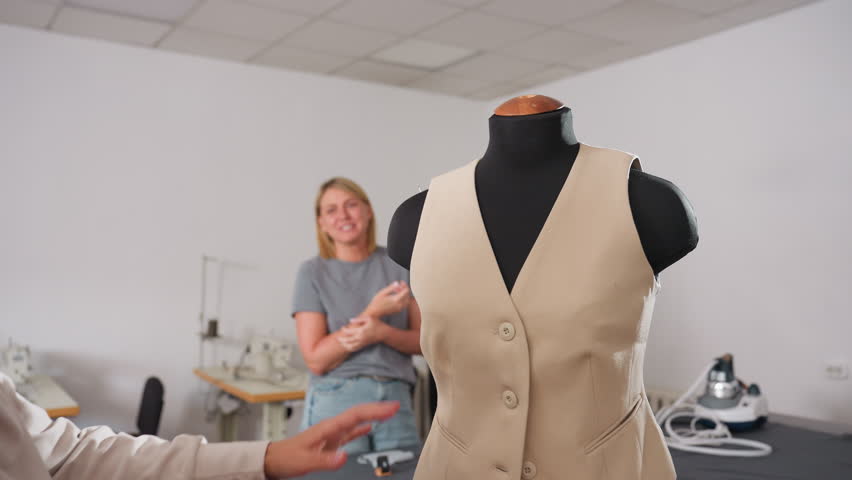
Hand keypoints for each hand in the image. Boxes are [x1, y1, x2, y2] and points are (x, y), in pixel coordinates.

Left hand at [263, 401, 399, 477]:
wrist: (274, 460)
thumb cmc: (286, 458)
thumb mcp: (305, 461)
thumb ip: (325, 460)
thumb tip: (344, 457)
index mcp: (328, 428)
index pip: (355, 415)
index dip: (374, 410)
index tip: (391, 407)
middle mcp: (331, 427)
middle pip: (358, 413)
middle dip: (377, 408)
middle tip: (396, 406)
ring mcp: (331, 434)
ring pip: (356, 421)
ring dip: (372, 416)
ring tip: (388, 412)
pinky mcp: (330, 442)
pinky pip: (349, 432)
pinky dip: (361, 429)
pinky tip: (368, 428)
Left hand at [337, 315, 387, 351]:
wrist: (384, 333)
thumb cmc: (377, 324)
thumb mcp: (369, 318)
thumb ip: (359, 319)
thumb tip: (350, 320)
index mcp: (361, 331)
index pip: (349, 332)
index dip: (344, 330)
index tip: (342, 327)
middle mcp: (361, 338)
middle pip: (348, 340)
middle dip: (341, 340)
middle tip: (337, 338)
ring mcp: (362, 342)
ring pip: (351, 346)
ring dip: (344, 345)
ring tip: (340, 343)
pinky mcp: (364, 345)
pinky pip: (355, 348)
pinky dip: (350, 348)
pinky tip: (346, 346)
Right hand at [364, 281, 410, 317]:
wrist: (374, 312)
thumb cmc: (377, 302)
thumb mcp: (382, 293)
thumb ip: (391, 288)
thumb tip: (397, 283)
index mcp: (396, 299)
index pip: (406, 291)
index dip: (404, 285)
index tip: (400, 281)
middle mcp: (399, 304)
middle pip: (407, 295)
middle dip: (404, 289)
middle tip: (399, 285)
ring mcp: (399, 308)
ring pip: (406, 299)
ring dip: (404, 294)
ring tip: (397, 290)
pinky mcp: (397, 310)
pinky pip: (404, 303)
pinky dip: (402, 298)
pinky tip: (396, 295)